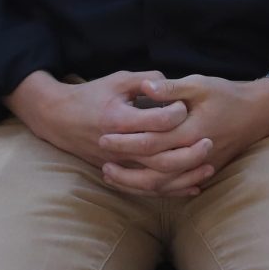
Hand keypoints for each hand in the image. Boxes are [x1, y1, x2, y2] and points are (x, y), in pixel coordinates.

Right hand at [7, 71, 197, 188]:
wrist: (60, 119)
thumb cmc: (92, 96)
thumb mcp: (117, 80)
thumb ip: (146, 79)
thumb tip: (172, 83)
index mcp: (118, 119)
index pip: (153, 122)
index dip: (174, 114)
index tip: (186, 106)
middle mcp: (118, 146)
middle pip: (158, 157)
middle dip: (187, 153)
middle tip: (208, 142)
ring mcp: (118, 163)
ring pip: (156, 179)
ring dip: (184, 176)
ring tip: (208, 167)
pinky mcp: (119, 172)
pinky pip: (148, 189)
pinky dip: (172, 190)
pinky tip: (193, 187)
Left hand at [95, 71, 268, 195]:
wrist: (258, 113)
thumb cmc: (227, 95)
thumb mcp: (200, 84)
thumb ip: (172, 87)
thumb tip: (145, 86)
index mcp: (190, 131)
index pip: (151, 142)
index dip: (125, 142)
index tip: (104, 137)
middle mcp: (194, 154)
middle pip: (154, 172)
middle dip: (126, 170)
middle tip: (103, 164)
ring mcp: (200, 167)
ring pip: (164, 186)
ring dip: (136, 184)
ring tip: (113, 176)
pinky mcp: (204, 171)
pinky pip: (176, 188)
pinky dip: (156, 189)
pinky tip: (139, 185)